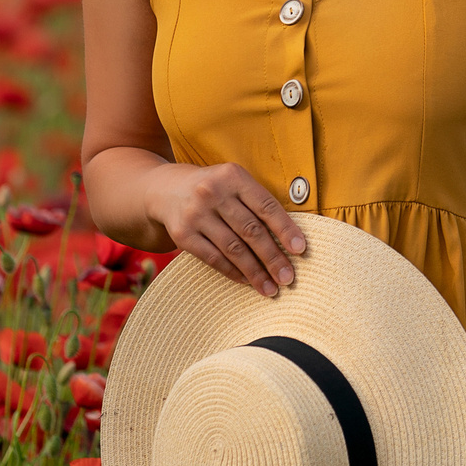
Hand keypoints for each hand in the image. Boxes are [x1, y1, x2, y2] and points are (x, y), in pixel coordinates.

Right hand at [144, 161, 306, 297]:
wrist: (165, 190)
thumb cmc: (214, 189)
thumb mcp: (233, 182)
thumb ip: (257, 202)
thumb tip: (290, 239)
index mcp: (232, 176)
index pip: (265, 206)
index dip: (285, 229)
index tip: (301, 250)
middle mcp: (212, 193)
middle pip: (251, 230)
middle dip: (273, 257)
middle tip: (289, 278)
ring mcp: (195, 214)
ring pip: (233, 248)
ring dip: (255, 272)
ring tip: (271, 288)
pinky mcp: (182, 234)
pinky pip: (213, 258)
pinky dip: (233, 272)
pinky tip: (247, 282)